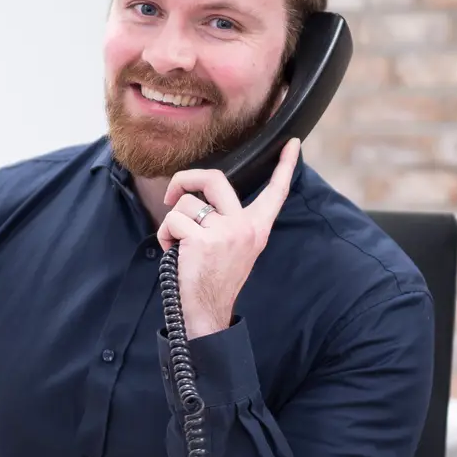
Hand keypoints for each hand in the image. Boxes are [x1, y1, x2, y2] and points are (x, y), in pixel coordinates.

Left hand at [157, 139, 300, 338]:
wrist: (207, 314)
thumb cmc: (214, 281)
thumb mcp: (233, 248)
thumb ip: (227, 222)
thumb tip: (200, 197)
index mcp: (257, 228)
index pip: (276, 192)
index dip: (285, 165)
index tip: (292, 142)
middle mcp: (246, 227)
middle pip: (216, 178)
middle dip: (186, 179)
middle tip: (172, 194)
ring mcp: (226, 231)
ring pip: (186, 203)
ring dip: (173, 222)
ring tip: (179, 245)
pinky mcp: (203, 239)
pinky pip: (172, 221)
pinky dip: (165, 236)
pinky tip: (174, 254)